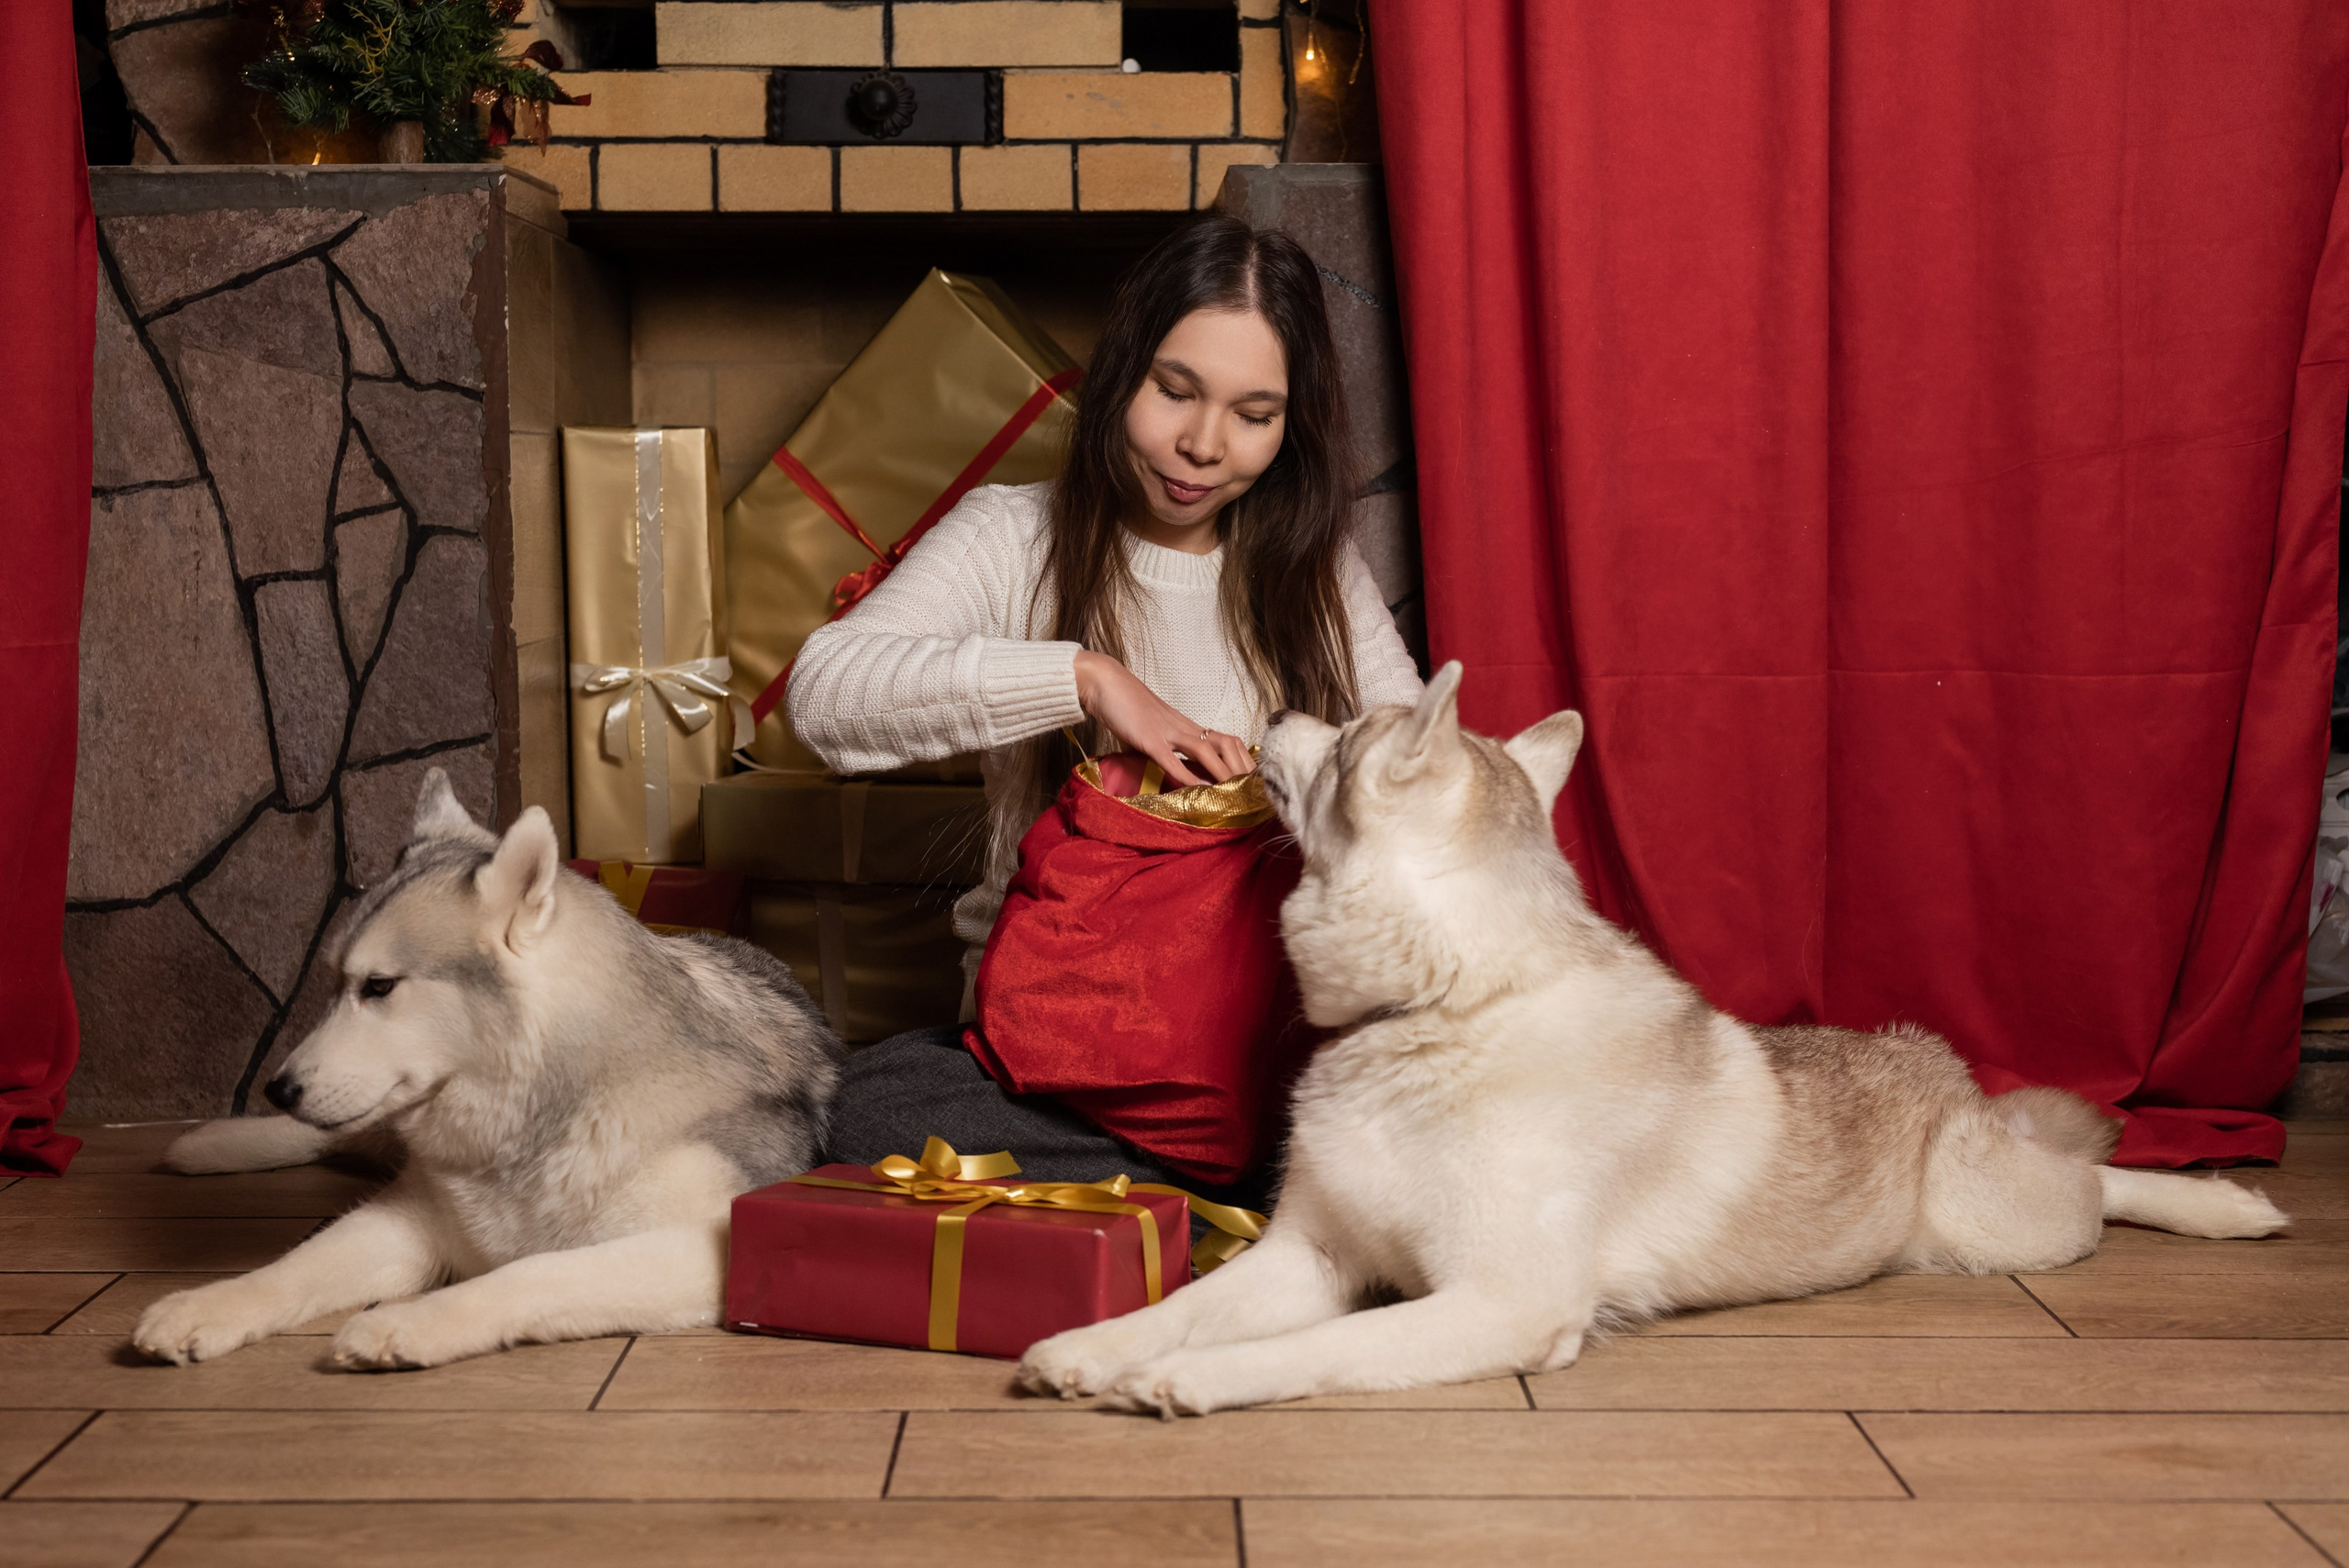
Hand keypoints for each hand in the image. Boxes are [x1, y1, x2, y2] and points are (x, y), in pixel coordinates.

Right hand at [1073, 651, 1252, 786]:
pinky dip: (1187, 776)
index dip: (1242, 759)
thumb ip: (1163, 750)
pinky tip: (1198, 790)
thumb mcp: (1150, 731)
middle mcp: (1184, 727)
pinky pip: (1172, 759)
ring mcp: (1167, 731)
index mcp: (1186, 725)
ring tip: (1234, 794)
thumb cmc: (1124, 706)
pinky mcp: (1148, 738)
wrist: (1103, 682)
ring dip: (1223, 774)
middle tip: (1252, 791)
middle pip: (1227, 743)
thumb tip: (1170, 771)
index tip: (1251, 779)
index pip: (1226, 740)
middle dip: (1242, 768)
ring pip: (1206, 751)